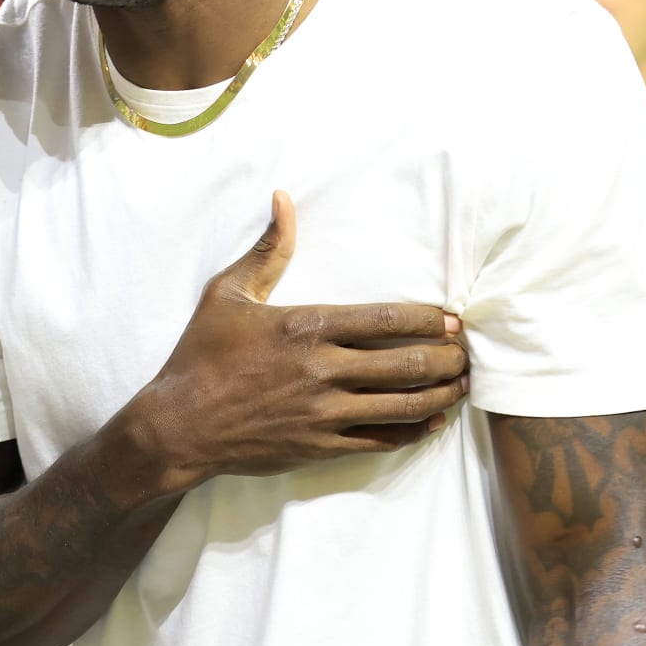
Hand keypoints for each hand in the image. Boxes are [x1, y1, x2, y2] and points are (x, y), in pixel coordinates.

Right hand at [130, 191, 468, 491]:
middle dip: (447, 357)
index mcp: (308, 326)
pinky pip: (380, 440)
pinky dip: (413, 431)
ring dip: (440, 394)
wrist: (178, 425)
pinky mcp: (320, 446)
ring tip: (461, 384)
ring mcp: (324, 413)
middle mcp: (323, 370)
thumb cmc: (202, 356)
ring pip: (402, 404)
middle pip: (407, 362)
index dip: (430, 319)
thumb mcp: (228, 293)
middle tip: (467, 352)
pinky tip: (432, 422)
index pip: (389, 318)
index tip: (452, 319)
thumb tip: (284, 199)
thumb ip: (267, 249)